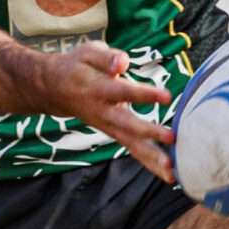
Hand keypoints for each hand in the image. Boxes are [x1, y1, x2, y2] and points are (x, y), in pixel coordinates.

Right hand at [39, 42, 175, 180]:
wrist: (54, 89)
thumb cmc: (78, 66)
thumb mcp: (88, 53)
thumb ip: (108, 57)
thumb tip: (123, 62)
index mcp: (99, 89)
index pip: (124, 92)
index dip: (144, 94)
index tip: (166, 96)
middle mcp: (104, 112)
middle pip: (127, 125)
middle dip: (149, 132)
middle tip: (171, 137)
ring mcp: (108, 127)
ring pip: (131, 145)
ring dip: (152, 159)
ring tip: (173, 173)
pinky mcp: (114, 134)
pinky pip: (133, 150)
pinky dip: (150, 163)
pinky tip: (170, 175)